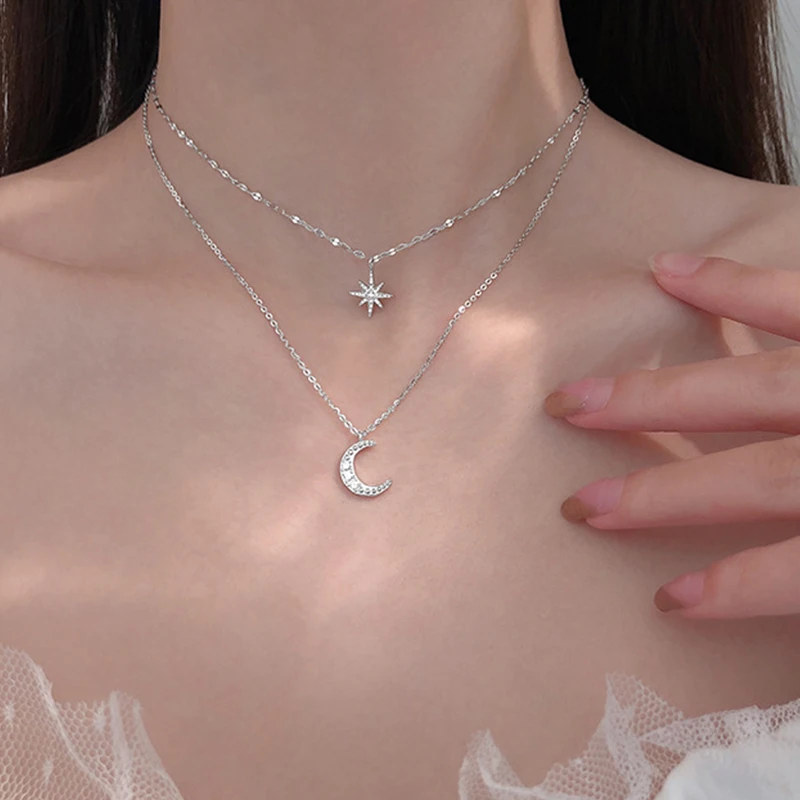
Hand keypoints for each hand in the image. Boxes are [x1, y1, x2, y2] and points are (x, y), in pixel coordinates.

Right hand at [544, 252, 799, 619]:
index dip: (737, 586)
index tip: (671, 600)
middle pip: (760, 477)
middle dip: (664, 492)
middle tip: (583, 505)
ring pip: (755, 388)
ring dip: (658, 398)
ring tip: (576, 401)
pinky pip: (797, 301)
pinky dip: (731, 286)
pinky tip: (669, 269)